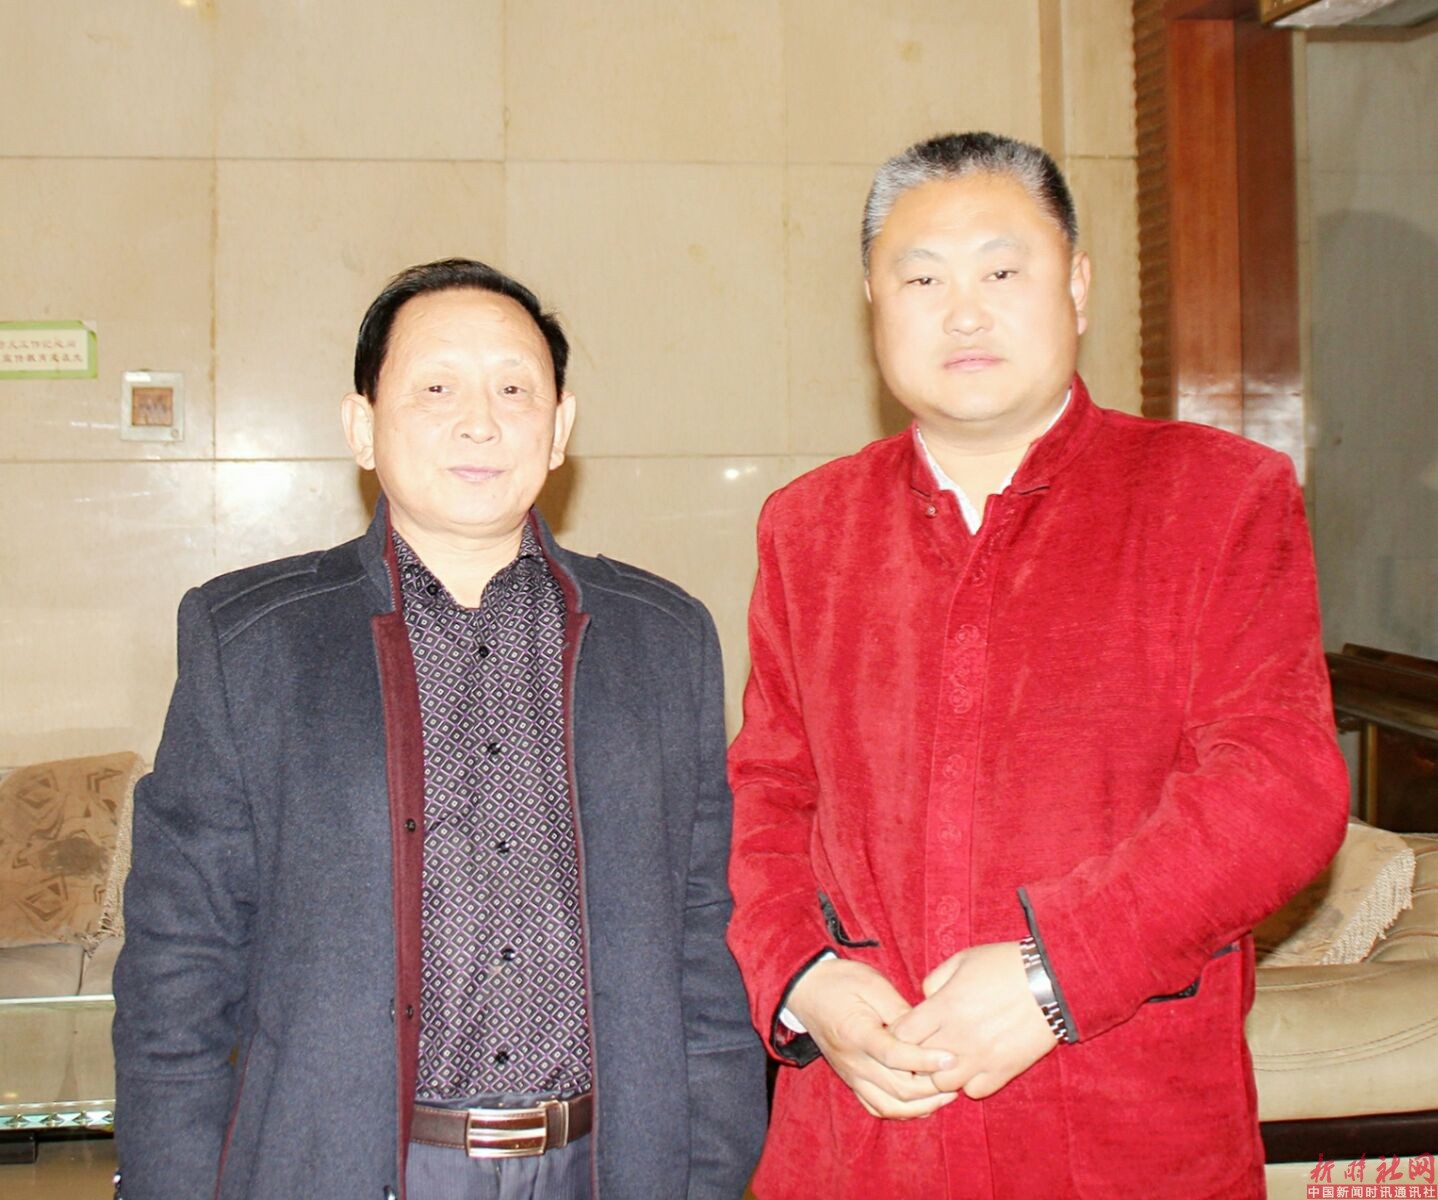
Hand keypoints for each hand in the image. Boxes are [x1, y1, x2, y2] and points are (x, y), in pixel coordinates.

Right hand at [785, 957, 960, 1119]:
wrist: (806, 990)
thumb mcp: (873, 984)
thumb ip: (900, 1010)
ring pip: (889, 1106)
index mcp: (857, 1034)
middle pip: (897, 1088)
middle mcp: (853, 1061)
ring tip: (946, 1092)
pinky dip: (902, 1110)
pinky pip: (877, 1106)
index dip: (926, 1060)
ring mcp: (851, 1075)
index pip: (895, 1056)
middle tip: (959, 1075)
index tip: (952, 1058)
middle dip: (933, 1087)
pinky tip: (922, 1101)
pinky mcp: (851, 1080)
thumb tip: (929, 1032)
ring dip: (921, 1105)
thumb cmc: (841, 982)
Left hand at [889, 941, 1056, 1099]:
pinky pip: (975, 1091)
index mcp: (944, 1007)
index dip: (899, 1034)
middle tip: (923, 1047)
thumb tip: (925, 1000)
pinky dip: (970, 1083)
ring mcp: (981, 1057)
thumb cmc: (1005, 964)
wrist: (1052, 981)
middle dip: (914, 1057)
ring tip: (948, 1059)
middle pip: (916, 1064)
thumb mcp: (962, 960)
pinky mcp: (1004, 1070)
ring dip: (940, 1073)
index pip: (901, 1035)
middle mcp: (958, 1036)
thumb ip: (935, 981)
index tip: (907, 1029)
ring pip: (943, 1084)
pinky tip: (974, 1066)